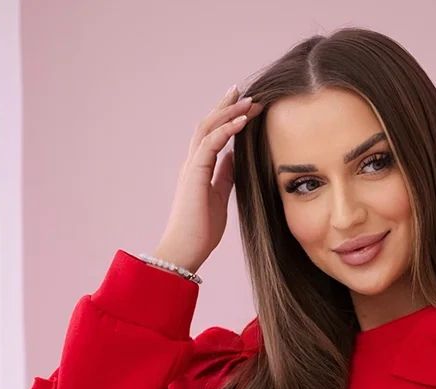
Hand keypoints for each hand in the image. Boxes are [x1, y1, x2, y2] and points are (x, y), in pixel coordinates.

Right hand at [154, 83, 264, 274]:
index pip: (212, 135)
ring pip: (208, 128)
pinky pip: (211, 143)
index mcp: (198, 169)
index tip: (244, 107)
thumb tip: (234, 158)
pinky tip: (242, 122)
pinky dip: (227, 130)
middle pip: (208, 124)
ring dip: (229, 113)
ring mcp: (191, 167)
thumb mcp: (220, 197)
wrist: (186, 250)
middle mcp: (192, 163)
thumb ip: (224, 176)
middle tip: (244, 92)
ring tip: (249, 101)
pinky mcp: (194, 174)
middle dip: (226, 106)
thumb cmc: (201, 231)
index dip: (227, 119)